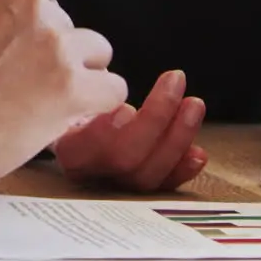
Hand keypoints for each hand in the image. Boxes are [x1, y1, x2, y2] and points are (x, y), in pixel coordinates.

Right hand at [0, 0, 127, 197]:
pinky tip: (73, 118)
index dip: (29, 28)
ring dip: (77, 74)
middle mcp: (27, 2)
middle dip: (50, 52)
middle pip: (64, 22)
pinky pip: (111, 88)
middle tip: (25, 85)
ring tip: (49, 102)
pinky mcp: (70, 85)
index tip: (22, 49)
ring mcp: (52, 43)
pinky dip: (95, 105)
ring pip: (95, 50)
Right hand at [52, 70, 206, 191]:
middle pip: (123, 160)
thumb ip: (85, 82)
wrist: (69, 113)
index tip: (126, 105)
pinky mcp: (135, 186)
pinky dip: (182, 169)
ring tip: (194, 104)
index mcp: (62, 145)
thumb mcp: (71, 82)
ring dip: (178, 138)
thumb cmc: (72, 93)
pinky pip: (161, 185)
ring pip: (147, 175)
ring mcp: (112, 183)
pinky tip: (198, 153)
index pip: (79, 150)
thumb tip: (104, 75)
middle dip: (156, 119)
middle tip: (175, 79)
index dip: (106, 133)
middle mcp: (85, 171)